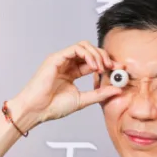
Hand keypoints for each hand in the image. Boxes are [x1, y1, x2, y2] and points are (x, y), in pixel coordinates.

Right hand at [6, 41, 122, 130]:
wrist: (37, 110)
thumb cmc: (53, 106)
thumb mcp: (83, 99)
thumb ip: (100, 93)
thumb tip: (117, 89)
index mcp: (73, 73)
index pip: (93, 63)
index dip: (107, 64)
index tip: (119, 70)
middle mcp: (67, 64)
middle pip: (90, 51)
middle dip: (104, 57)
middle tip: (113, 67)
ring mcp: (61, 59)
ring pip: (84, 46)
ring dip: (97, 55)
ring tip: (102, 68)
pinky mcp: (56, 58)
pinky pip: (76, 48)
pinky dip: (87, 54)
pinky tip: (93, 66)